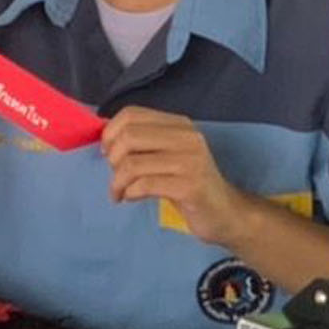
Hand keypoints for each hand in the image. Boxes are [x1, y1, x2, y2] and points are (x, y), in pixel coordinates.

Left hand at [102, 107, 246, 244]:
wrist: (226, 213)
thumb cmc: (187, 184)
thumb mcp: (166, 155)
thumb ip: (142, 142)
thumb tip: (102, 137)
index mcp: (179, 125)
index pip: (131, 114)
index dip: (110, 132)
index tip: (107, 152)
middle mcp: (187, 138)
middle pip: (129, 136)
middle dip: (112, 158)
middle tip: (116, 175)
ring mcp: (191, 162)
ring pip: (132, 163)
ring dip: (117, 181)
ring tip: (119, 191)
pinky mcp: (190, 186)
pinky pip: (144, 184)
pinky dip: (129, 192)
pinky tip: (131, 198)